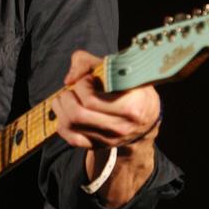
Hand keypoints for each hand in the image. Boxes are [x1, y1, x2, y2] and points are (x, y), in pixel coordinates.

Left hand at [51, 50, 160, 206]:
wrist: (147, 116)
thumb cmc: (130, 87)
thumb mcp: (117, 69)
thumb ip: (89, 63)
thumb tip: (69, 80)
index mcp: (130, 106)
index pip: (91, 100)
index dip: (82, 85)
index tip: (89, 79)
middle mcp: (120, 127)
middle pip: (77, 115)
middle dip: (67, 97)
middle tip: (72, 89)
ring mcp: (109, 139)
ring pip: (71, 126)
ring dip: (61, 108)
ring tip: (66, 98)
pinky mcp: (99, 145)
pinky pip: (71, 139)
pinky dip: (62, 125)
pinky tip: (66, 113)